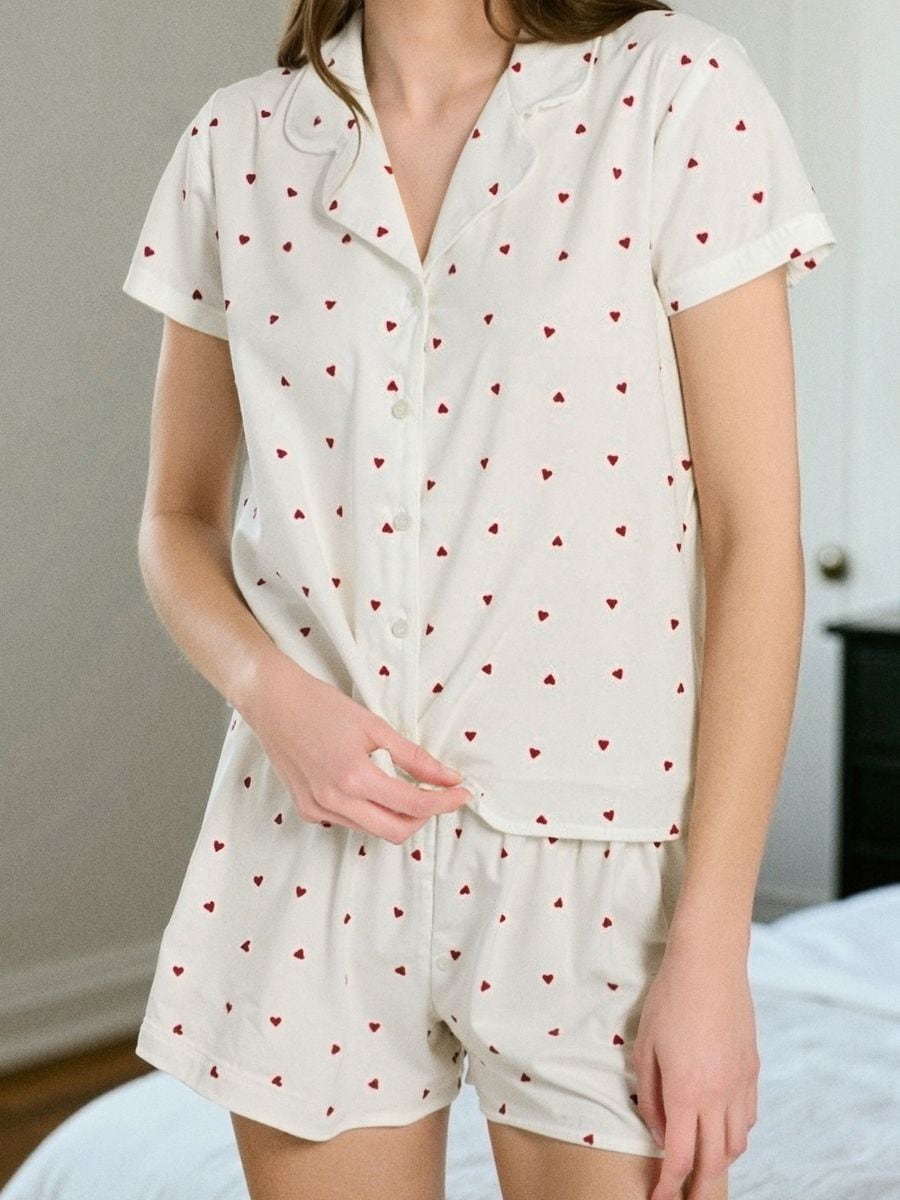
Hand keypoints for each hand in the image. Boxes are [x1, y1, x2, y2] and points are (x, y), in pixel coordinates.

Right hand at [239, 650, 470, 842]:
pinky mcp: (307, 810)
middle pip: (395, 831)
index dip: (444, 802)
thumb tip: (448, 777)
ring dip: (396, 815)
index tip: (460, 793)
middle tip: (437, 795)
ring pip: (372, 829)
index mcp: (354, 778)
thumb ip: (414, 757)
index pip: (413, 805)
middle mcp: (334, 801)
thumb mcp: (375, 726)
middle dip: (423, 817)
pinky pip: (349, 822)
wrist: (274, 703)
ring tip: (405, 786)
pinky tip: (370, 787)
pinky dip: (369, 811)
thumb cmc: (320, 706)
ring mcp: (317, 810)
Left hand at [633, 939, 759, 1199]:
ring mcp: (741, 1083)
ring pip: (737, 1143)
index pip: (681, 1157)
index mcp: (687, 1091)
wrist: (710, 962)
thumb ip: (649, 1095)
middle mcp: (719, 1095)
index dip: (669, 1185)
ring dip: (720, 1161)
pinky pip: (748, 1117)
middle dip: (701, 1189)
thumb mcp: (645, 1046)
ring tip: (703, 1165)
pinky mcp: (753, 1069)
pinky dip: (735, 1134)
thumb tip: (659, 1131)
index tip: (659, 1199)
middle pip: (716, 1162)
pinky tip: (721, 1129)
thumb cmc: (670, 999)